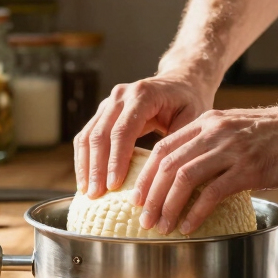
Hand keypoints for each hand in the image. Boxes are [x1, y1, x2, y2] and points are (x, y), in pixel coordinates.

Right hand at [73, 72, 214, 197]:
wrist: (179, 82)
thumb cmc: (188, 102)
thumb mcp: (193, 118)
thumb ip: (178, 142)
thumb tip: (161, 175)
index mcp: (143, 95)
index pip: (123, 130)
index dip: (116, 159)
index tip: (113, 186)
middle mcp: (121, 95)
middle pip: (100, 134)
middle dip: (96, 167)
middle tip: (96, 195)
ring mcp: (108, 102)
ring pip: (88, 135)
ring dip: (85, 165)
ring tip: (87, 192)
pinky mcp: (103, 112)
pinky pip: (86, 136)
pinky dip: (83, 158)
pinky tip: (85, 180)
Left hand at [133, 101, 277, 234]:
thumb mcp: (239, 130)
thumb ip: (216, 147)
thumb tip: (199, 179)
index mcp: (208, 122)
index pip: (163, 148)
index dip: (146, 175)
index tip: (137, 197)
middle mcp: (214, 133)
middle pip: (167, 164)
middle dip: (149, 195)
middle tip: (142, 219)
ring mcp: (231, 150)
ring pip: (184, 178)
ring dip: (167, 206)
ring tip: (160, 227)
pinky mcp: (249, 168)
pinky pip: (212, 192)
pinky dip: (195, 212)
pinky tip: (188, 226)